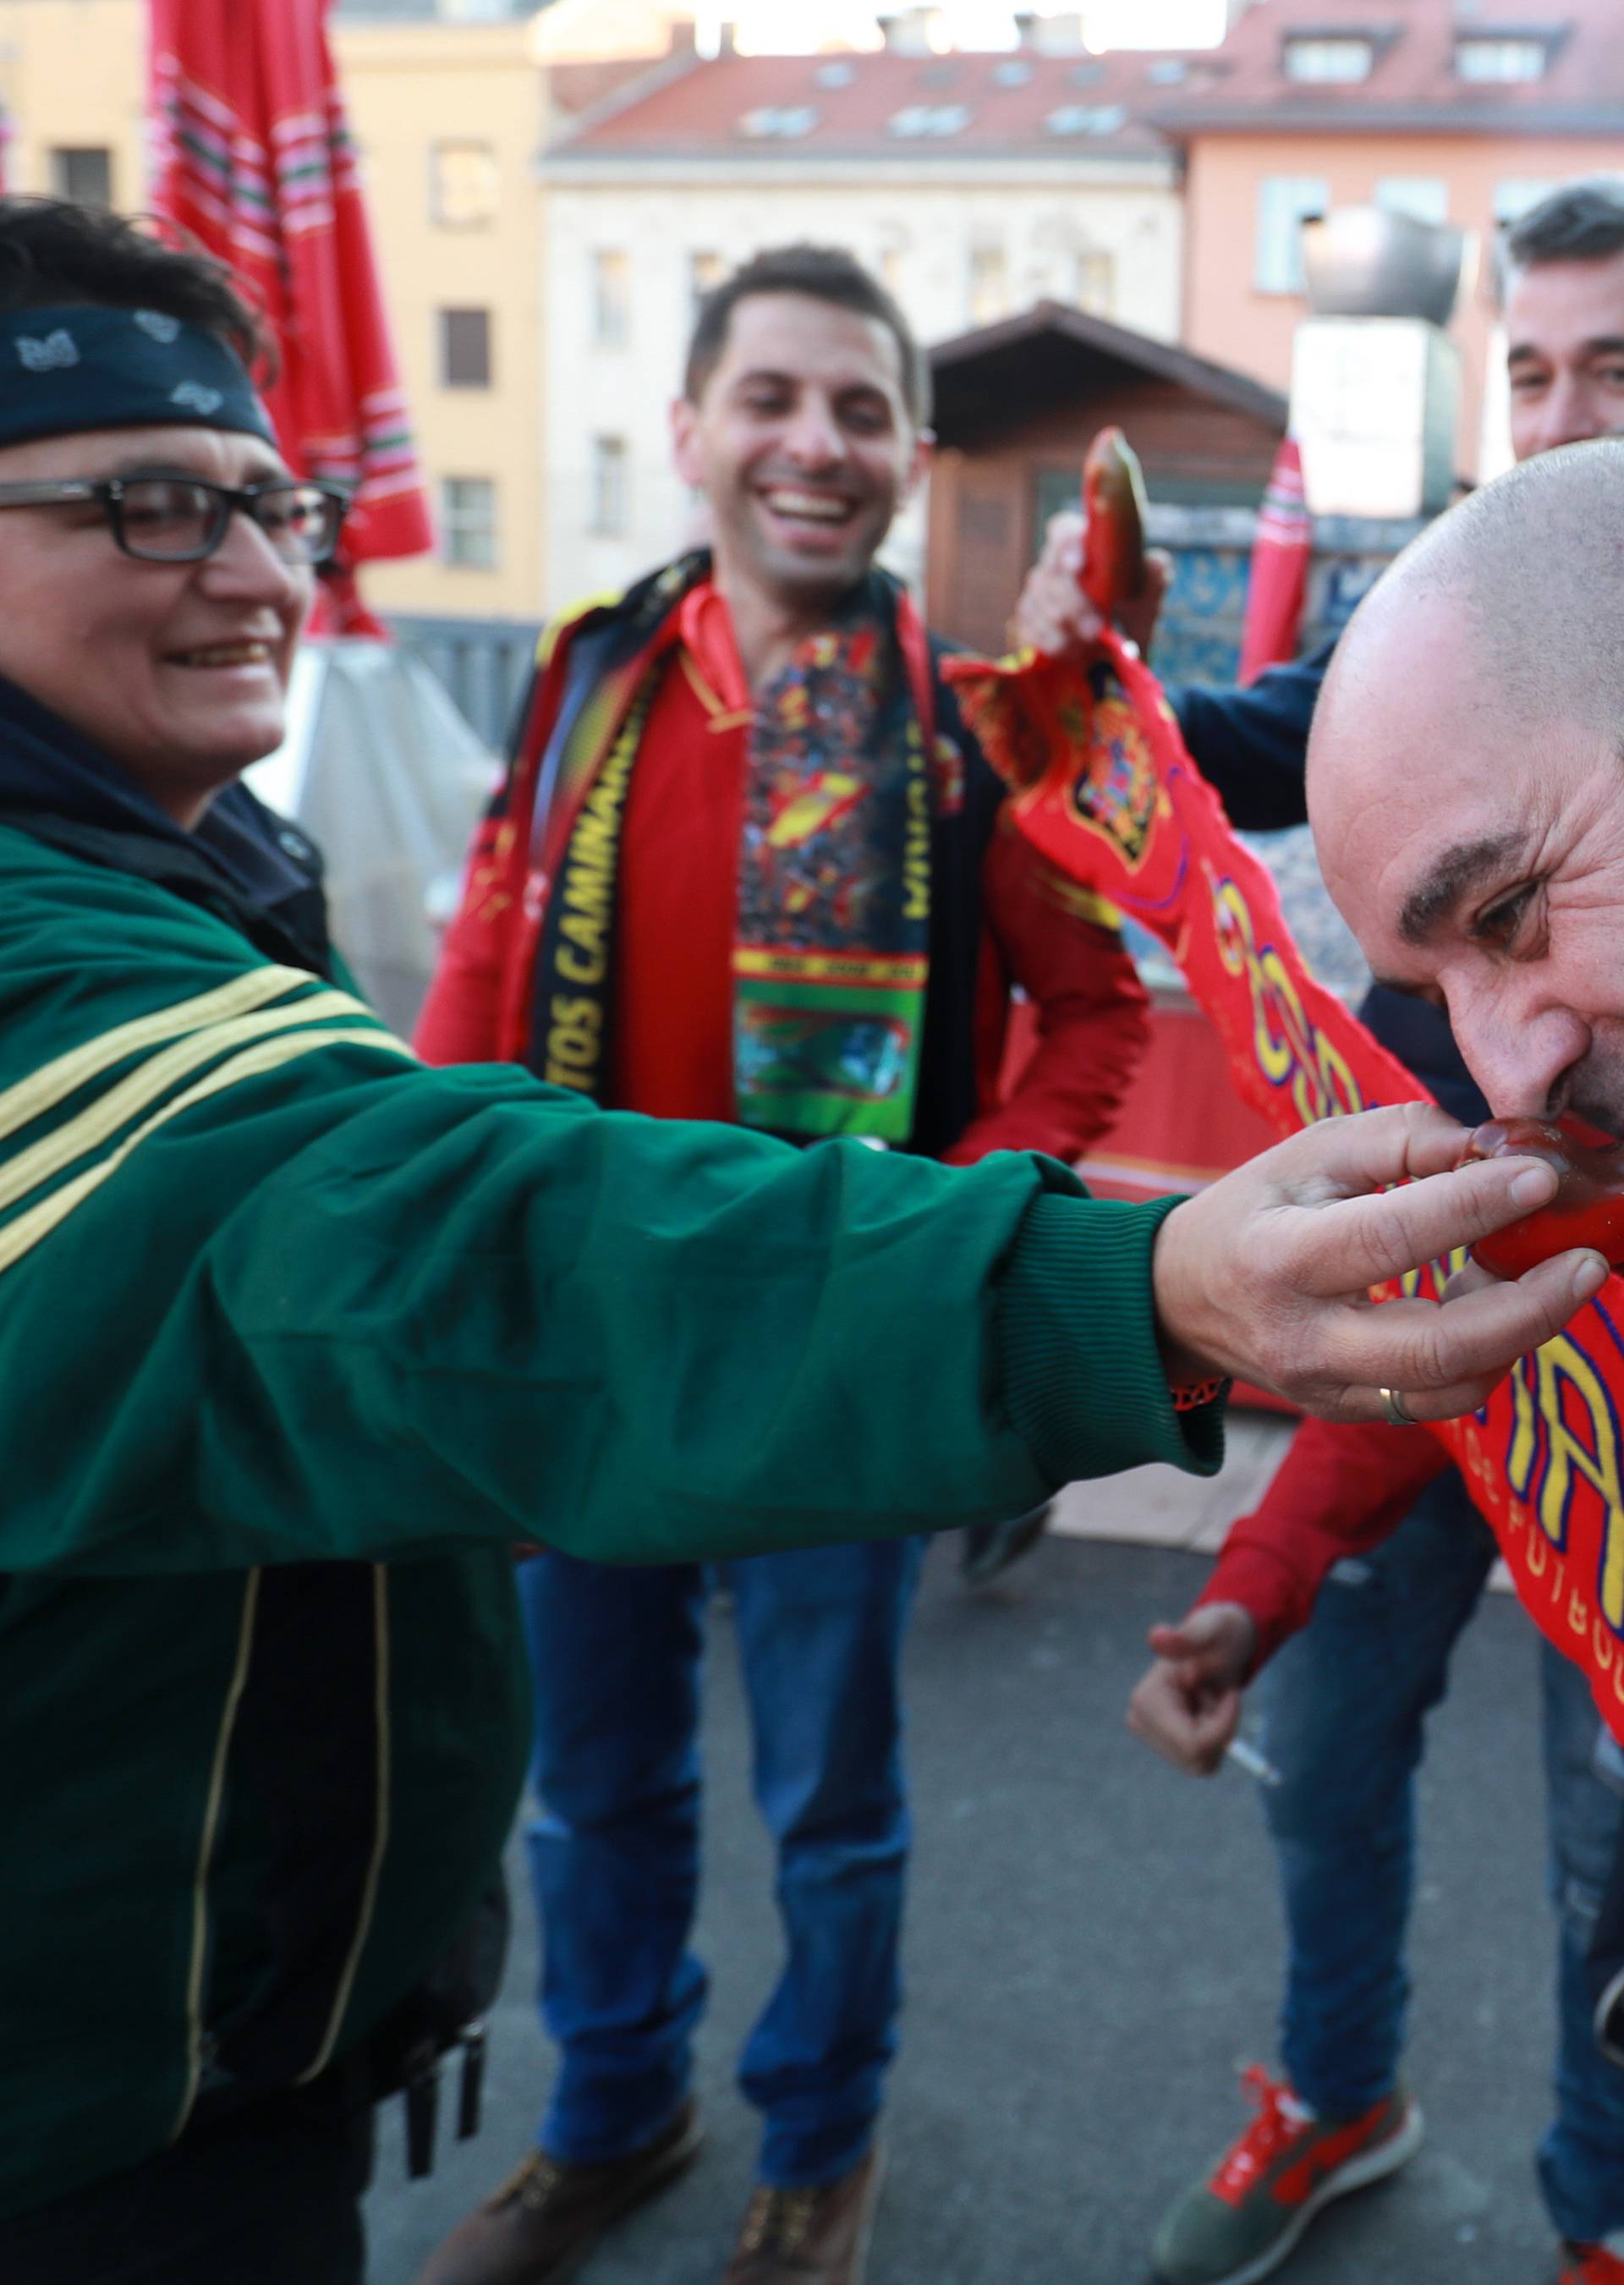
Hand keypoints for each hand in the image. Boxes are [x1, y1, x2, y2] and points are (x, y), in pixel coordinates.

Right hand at [1008, 510, 1169, 659]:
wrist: (1120, 658)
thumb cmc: (1132, 615)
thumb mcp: (1149, 596)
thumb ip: (1154, 575)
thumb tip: (1155, 562)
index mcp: (1083, 545)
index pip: (1063, 530)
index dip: (1065, 544)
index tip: (1076, 567)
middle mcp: (1054, 565)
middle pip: (1050, 573)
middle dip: (1072, 603)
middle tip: (1094, 629)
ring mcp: (1037, 594)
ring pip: (1037, 604)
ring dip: (1064, 628)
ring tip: (1089, 645)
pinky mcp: (1027, 623)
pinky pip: (1029, 629)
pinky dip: (1052, 644)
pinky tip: (1071, 652)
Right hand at [1126, 1602, 1256, 1774]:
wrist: (1218, 1642)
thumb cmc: (1218, 1635)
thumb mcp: (1213, 1631)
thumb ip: (1189, 1636)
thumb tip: (1156, 1636)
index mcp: (1145, 1700)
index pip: (1195, 1745)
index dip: (1225, 1724)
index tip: (1233, 1692)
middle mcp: (1139, 1721)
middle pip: (1197, 1759)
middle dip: (1220, 1729)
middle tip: (1218, 1694)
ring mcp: (1148, 1734)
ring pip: (1200, 1764)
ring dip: (1218, 1734)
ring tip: (1211, 1700)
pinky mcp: (1162, 1743)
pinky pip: (1201, 1762)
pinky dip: (1215, 1740)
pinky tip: (1207, 1711)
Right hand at [1150, 1101, 1609, 1423]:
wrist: (1180, 1300)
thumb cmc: (1255, 1209)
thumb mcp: (1309, 1151)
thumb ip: (1401, 1137)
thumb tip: (1492, 1146)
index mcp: (1279, 1256)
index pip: (1390, 1238)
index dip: (1473, 1206)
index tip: (1540, 1175)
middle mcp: (1300, 1338)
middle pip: (1433, 1348)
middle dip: (1528, 1307)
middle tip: (1587, 1261)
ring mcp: (1324, 1389)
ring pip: (1448, 1389)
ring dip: (1517, 1334)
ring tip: (1548, 1277)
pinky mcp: (1348, 1412)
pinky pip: (1439, 1402)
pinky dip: (1488, 1358)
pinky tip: (1502, 1309)